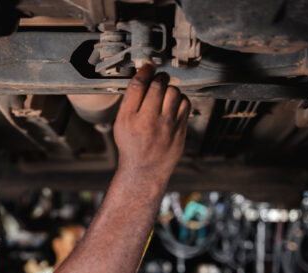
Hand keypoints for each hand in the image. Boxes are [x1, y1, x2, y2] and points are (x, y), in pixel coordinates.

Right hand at [113, 63, 189, 182]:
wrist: (144, 170)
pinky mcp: (180, 130)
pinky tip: (173, 105)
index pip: (138, 84)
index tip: (147, 67)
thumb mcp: (121, 124)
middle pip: (158, 85)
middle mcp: (148, 121)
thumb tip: (142, 76)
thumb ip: (130, 101)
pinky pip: (185, 103)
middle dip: (159, 77)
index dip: (144, 70)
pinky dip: (180, 99)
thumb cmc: (131, 145)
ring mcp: (167, 125)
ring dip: (169, 88)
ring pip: (174, 91)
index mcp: (129, 118)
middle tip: (158, 79)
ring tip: (165, 94)